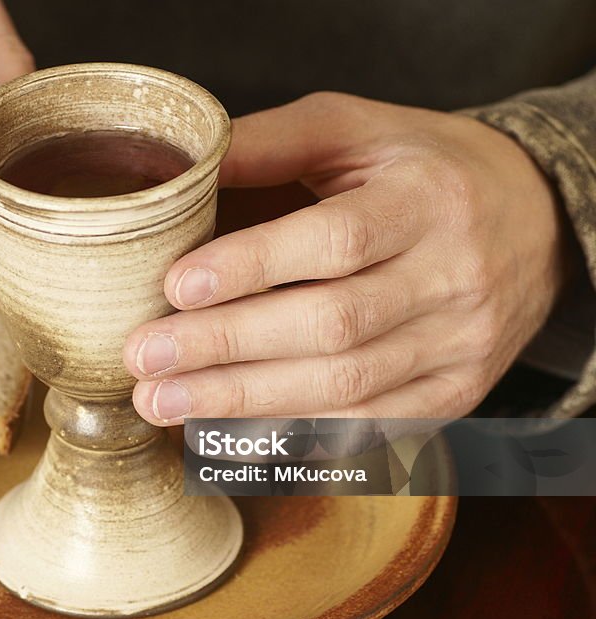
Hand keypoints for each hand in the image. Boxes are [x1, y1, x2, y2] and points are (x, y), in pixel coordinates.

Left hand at [123, 92, 566, 422]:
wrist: (535, 222)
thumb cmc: (425, 169)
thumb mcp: (360, 129)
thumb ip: (274, 143)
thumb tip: (183, 171)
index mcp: (428, 200)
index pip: (337, 240)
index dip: (253, 266)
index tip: (176, 286)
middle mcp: (454, 279)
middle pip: (333, 326)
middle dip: (228, 347)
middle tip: (144, 357)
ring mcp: (459, 346)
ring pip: (345, 387)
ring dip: (243, 401)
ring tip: (162, 400)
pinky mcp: (454, 394)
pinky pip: (365, 424)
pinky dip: (289, 429)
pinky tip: (223, 426)